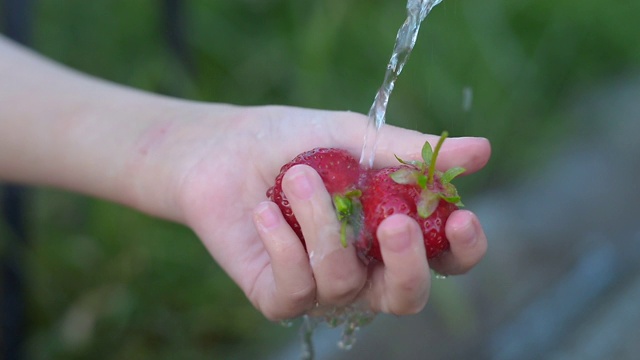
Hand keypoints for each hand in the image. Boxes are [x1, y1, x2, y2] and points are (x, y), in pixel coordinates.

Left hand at [170, 105, 489, 319]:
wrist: (225, 151)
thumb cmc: (294, 143)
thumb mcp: (354, 138)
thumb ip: (410, 152)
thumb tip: (482, 150)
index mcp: (391, 233)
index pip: (444, 259)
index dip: (462, 249)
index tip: (463, 217)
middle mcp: (365, 269)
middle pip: (406, 295)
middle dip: (406, 263)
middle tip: (393, 222)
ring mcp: (322, 288)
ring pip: (343, 282)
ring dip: (323, 226)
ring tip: (298, 176)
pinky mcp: (279, 298)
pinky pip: (295, 290)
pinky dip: (283, 247)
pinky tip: (264, 211)